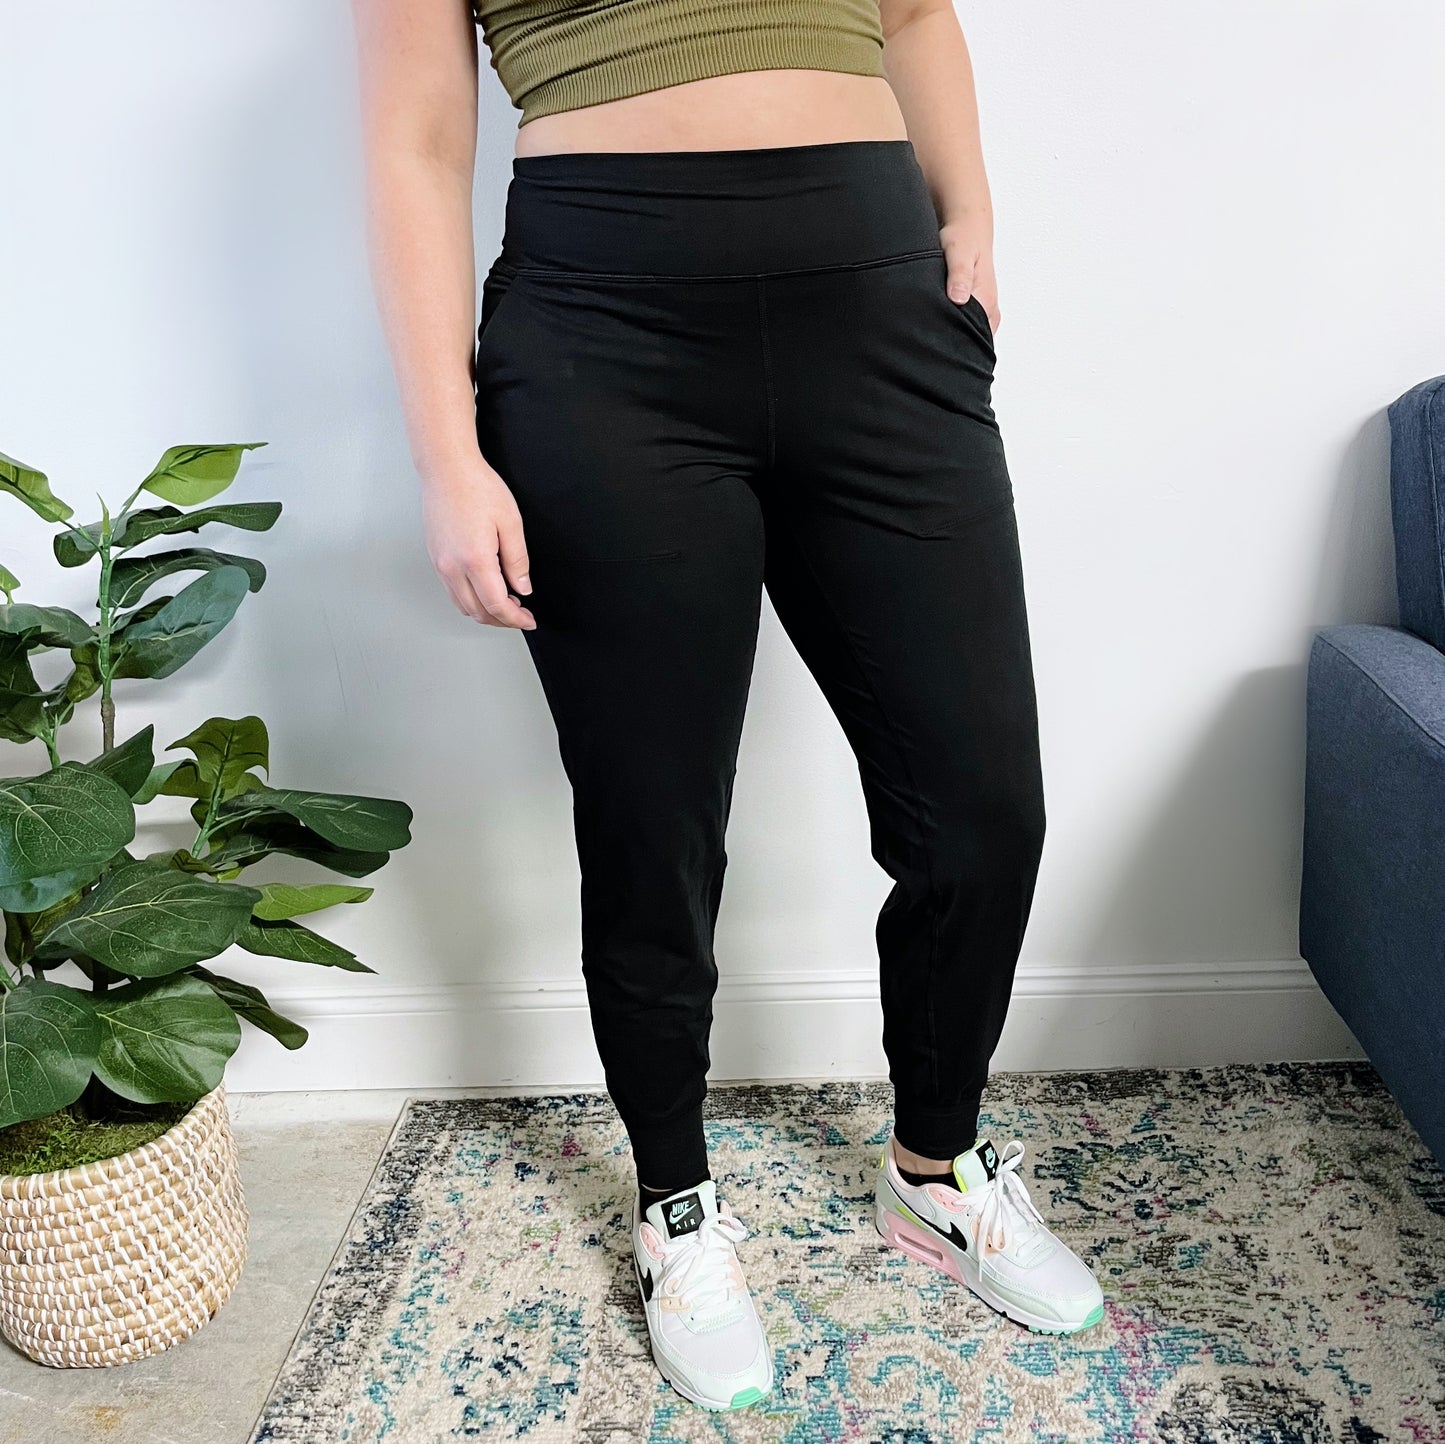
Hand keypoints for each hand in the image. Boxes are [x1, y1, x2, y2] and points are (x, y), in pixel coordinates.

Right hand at [421, 455, 535, 629]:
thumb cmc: (477, 487)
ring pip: (463, 605)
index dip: (515, 619)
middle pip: (478, 612)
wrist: (447, 469)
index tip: (528, 620)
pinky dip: (470, 600)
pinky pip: (452, 591)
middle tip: (521, 614)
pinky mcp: (436, 558)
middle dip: (502, 620)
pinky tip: (485, 590)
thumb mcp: (511, 523)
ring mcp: (441, 564)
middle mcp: (453, 567)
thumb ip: (518, 561)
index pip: (497, 605)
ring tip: (506, 604)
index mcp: (475, 559)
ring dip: (485, 612)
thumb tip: (523, 587)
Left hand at [940, 217, 999, 335]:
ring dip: (953, 335)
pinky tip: (939, 326)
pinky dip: (953, 326)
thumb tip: (960, 299)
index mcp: (986, 301)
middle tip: (930, 345)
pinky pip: (966, 324)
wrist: (967, 225)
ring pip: (969, 332)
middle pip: (973, 339)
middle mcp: (988, 308)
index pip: (976, 338)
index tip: (939, 348)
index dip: (957, 345)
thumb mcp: (959, 253)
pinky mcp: (976, 305)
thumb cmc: (963, 237)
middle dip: (954, 344)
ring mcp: (983, 308)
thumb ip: (960, 276)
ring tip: (932, 340)